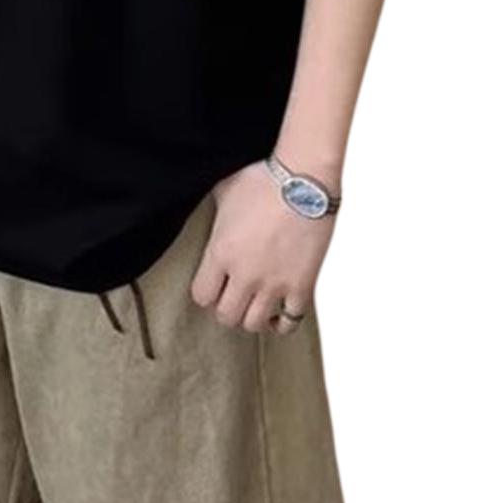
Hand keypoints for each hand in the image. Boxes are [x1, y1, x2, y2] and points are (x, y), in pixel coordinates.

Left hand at [189, 160, 337, 334]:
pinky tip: (279, 308)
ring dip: (252, 315)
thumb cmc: (264, 177)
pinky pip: (289, 322)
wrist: (305, 178)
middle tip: (233, 294)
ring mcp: (274, 283)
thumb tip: (197, 200)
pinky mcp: (302, 286)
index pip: (201, 296)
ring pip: (254, 324)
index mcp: (220, 252)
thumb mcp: (224, 189)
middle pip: (226, 316)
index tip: (212, 283)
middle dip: (227, 307)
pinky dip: (282, 320)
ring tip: (254, 302)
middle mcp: (245, 274)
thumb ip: (211, 211)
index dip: (205, 291)